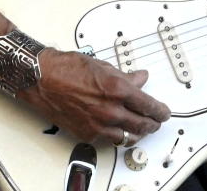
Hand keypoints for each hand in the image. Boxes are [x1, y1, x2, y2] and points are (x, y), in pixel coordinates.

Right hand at [17, 49, 170, 145]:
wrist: (42, 79)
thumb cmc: (67, 68)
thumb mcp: (103, 66)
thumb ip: (125, 76)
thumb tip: (140, 79)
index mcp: (117, 90)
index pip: (148, 105)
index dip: (160, 110)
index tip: (164, 112)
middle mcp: (110, 110)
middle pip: (141, 124)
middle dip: (152, 124)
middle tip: (156, 122)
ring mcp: (98, 124)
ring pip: (126, 136)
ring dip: (136, 133)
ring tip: (140, 129)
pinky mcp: (86, 133)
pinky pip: (108, 140)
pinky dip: (116, 136)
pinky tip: (119, 131)